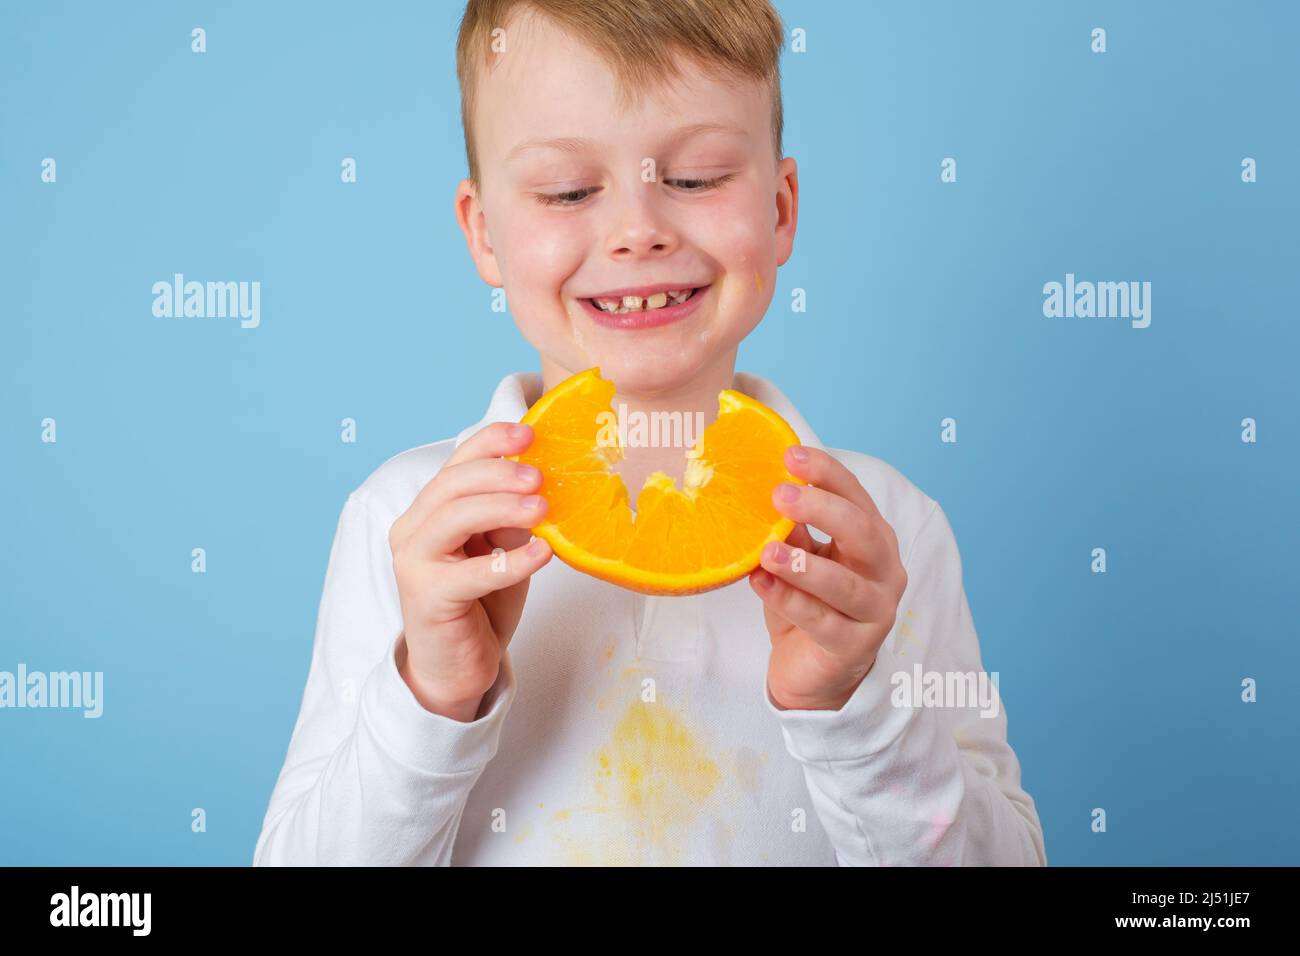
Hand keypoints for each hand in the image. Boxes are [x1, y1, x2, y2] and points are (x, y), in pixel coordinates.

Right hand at [388, 422, 552, 720]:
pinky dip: (510, 561)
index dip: (491, 442)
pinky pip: (472, 573)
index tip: (530, 433)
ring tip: (543, 509)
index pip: (458, 462)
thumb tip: (547, 486)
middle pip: (453, 484)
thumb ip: (511, 518)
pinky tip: (542, 554)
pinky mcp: (428, 598)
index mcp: (431, 509)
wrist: (456, 666)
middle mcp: (414, 529)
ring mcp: (415, 562)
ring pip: (454, 518)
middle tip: (540, 477)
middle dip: (499, 473)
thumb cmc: (480, 603)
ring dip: (502, 508)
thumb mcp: (500, 548)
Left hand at [749, 445, 907, 711]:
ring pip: (844, 584)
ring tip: (766, 550)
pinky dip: (788, 601)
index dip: (826, 473)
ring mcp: (874, 611)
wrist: (814, 672)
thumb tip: (766, 487)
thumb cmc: (810, 604)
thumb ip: (793, 529)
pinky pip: (821, 621)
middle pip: (863, 533)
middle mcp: (884, 571)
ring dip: (803, 565)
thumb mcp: (800, 558)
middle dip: (822, 510)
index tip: (790, 455)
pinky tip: (760, 584)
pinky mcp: (854, 647)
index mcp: (873, 539)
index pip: (855, 496)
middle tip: (779, 495)